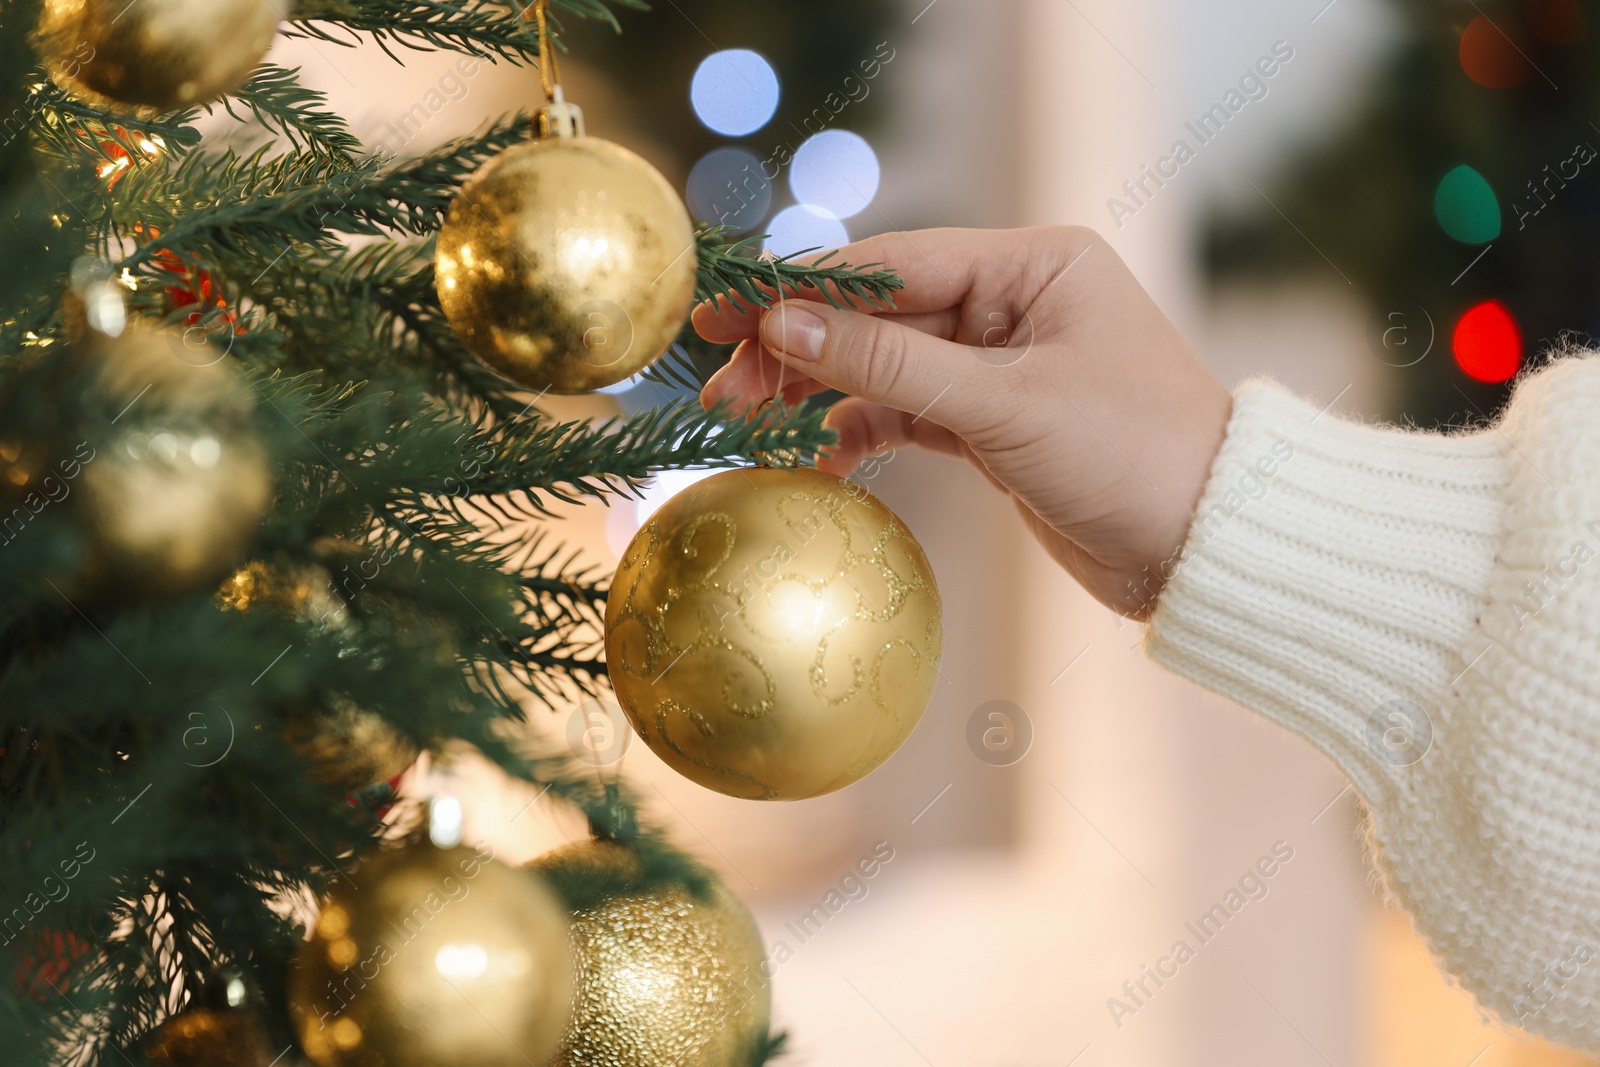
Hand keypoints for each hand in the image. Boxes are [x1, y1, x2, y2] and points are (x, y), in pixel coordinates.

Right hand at [695, 226, 1231, 617]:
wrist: (1205, 548)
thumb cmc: (1132, 456)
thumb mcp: (1006, 407)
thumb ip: (891, 366)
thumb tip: (784, 322)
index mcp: (1033, 264)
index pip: (894, 263)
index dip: (804, 288)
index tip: (727, 311)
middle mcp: (1013, 302)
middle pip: (880, 315)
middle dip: (800, 347)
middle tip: (722, 383)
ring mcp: (1000, 365)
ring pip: (885, 369)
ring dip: (820, 395)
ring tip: (747, 424)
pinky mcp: (993, 426)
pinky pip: (907, 417)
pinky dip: (860, 437)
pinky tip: (816, 463)